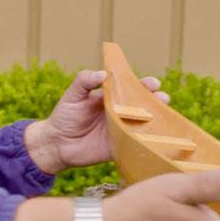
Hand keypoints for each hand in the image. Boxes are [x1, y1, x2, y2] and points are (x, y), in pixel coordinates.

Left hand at [25, 70, 168, 174]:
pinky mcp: (120, 147)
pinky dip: (147, 141)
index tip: (153, 82)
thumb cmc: (64, 116)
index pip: (130, 88)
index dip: (143, 84)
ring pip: (143, 124)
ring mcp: (121, 130)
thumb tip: (102, 74)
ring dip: (156, 120)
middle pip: (142, 105)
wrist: (56, 144)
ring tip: (163, 115)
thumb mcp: (72, 95)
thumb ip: (84, 81)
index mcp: (110, 97)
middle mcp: (120, 113)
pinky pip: (136, 144)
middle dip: (155, 101)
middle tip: (162, 98)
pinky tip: (157, 139)